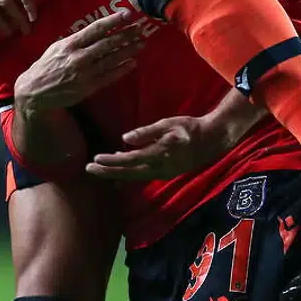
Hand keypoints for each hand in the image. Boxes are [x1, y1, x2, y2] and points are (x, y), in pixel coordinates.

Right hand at [15, 9, 143, 111]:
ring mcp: (84, 73)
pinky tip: (132, 62)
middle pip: (107, 43)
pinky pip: (109, 76)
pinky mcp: (88, 88)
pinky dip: (122, 69)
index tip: (128, 14)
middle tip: (141, 28)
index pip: (96, 29)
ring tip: (141, 43)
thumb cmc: (47, 65)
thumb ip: (77, 39)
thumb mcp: (57, 47)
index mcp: (70, 44)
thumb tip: (97, 29)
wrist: (35, 91)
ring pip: (111, 59)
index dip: (113, 20)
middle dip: (126, 35)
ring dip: (128, 50)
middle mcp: (78, 57)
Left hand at [86, 114, 231, 180]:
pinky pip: (142, 174)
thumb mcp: (168, 124)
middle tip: (88, 168)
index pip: (131, 160)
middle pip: (128, 173)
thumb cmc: (190, 128)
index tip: (96, 158)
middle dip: (107, 171)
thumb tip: (124, 138)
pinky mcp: (165, 173)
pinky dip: (127, 172)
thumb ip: (147, 132)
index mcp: (160, 154)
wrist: (212, 140)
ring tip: (98, 169)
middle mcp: (159, 168)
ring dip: (115, 173)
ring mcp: (162, 173)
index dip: (112, 161)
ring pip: (134, 176)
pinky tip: (118, 167)